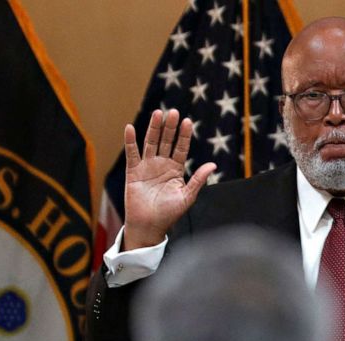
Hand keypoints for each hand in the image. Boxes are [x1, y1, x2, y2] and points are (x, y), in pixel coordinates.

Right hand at [122, 109, 215, 249]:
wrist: (150, 225)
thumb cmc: (169, 213)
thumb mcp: (187, 196)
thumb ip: (198, 179)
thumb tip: (213, 164)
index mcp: (176, 170)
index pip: (181, 148)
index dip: (184, 136)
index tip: (187, 122)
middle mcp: (162, 164)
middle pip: (166, 141)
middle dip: (170, 127)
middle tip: (174, 112)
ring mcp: (147, 166)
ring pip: (151, 143)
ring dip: (154, 128)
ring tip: (158, 114)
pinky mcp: (133, 171)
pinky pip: (132, 154)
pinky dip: (130, 141)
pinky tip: (131, 128)